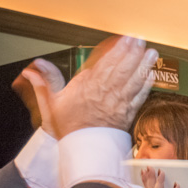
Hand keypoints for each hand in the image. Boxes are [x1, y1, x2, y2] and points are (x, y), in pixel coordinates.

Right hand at [21, 36, 157, 136]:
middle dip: (133, 53)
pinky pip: (138, 98)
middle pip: (122, 68)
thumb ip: (46, 81)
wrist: (81, 148)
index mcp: (88, 86)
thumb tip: (36, 65)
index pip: (106, 63)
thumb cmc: (68, 126)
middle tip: (141, 41)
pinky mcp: (127, 114)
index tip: (127, 39)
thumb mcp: (51, 102)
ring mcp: (118, 103)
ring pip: (133, 80)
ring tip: (151, 54)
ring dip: (143, 66)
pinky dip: (145, 86)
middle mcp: (105, 92)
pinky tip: (151, 76)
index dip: (118, 50)